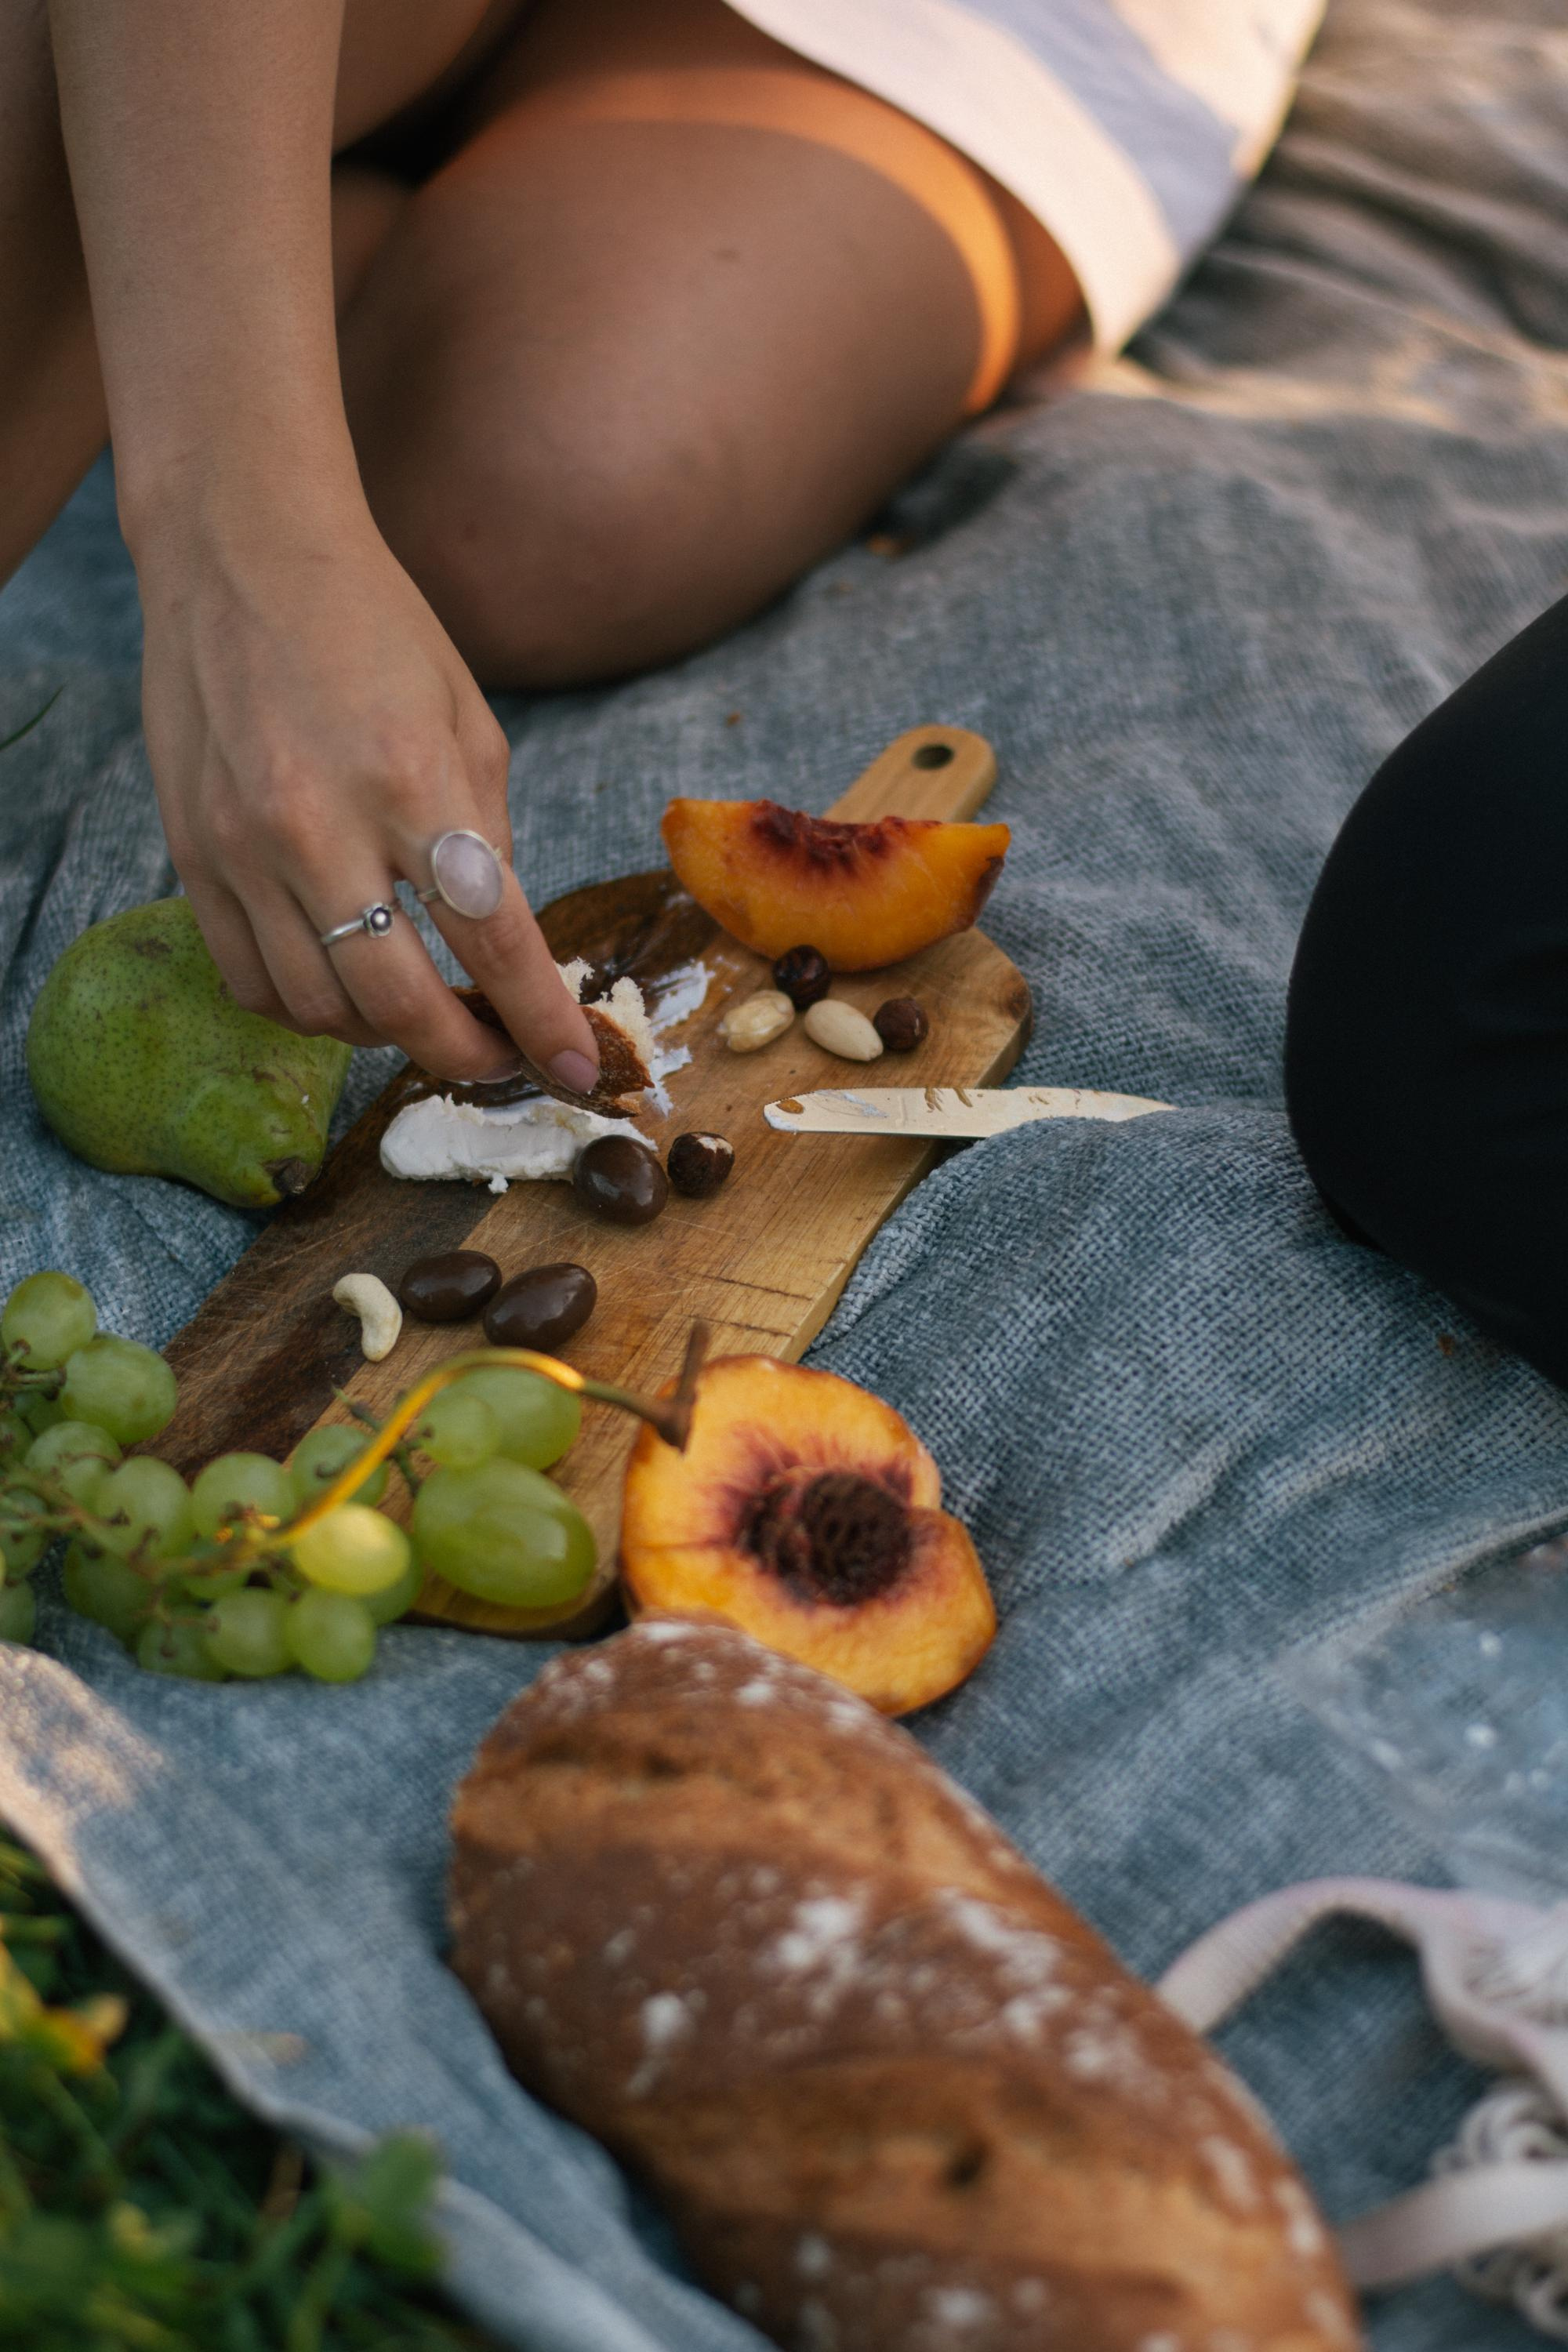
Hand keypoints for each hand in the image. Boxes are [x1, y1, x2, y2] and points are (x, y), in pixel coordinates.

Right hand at [134, 491, 598, 1090]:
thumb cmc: (374, 628)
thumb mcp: (470, 722)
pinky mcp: (192, 857)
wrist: (240, 553)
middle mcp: (319, 824)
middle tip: (500, 1060)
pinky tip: (347, 990)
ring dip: (386, 1037)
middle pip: (398, 1003)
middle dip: (464, 1054)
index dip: (541, 1021)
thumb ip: (489, 841)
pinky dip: (310, 1010)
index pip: (493, 940)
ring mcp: (242, 848)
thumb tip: (507, 950)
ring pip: (319, 1010)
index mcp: (412, 779)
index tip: (575, 1071)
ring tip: (425, 1016)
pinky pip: (252, 982)